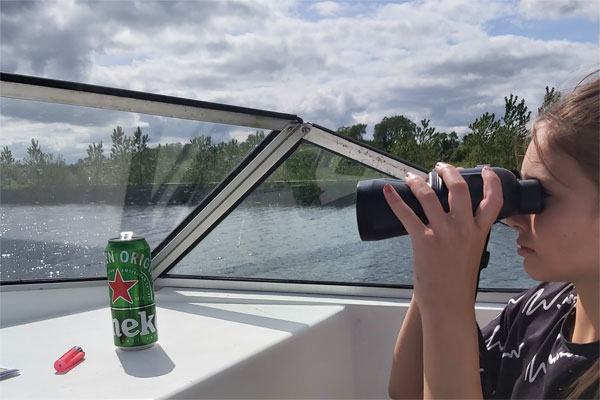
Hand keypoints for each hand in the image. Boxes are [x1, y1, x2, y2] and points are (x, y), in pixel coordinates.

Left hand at [383, 163, 502, 312]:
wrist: (448, 303)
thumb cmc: (458, 282)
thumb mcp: (473, 254)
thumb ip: (468, 235)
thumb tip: (457, 221)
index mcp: (479, 232)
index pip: (493, 201)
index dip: (491, 181)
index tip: (485, 169)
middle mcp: (463, 229)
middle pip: (459, 189)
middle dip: (448, 172)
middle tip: (439, 167)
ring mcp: (443, 233)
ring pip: (430, 196)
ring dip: (418, 182)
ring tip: (411, 176)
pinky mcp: (424, 240)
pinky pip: (407, 214)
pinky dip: (396, 200)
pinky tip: (389, 191)